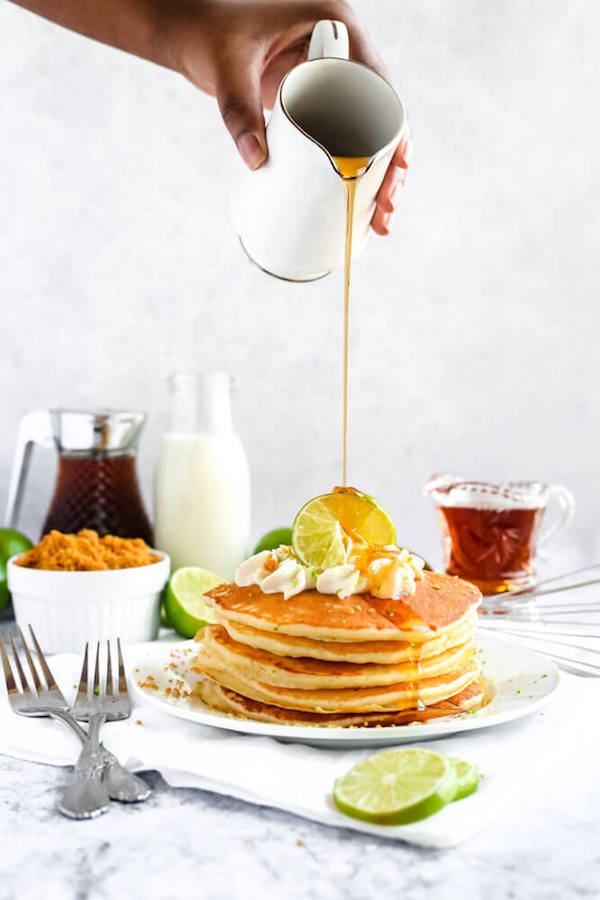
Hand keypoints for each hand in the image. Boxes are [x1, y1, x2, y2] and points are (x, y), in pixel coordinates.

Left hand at [165, 0, 410, 233]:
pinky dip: (359, 172)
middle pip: (382, 117)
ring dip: (382, 178)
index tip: (396, 167)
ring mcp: (333, 80)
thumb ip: (238, 109)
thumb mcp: (228, 69)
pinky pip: (348, 138)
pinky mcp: (319, 102)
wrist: (194, 34)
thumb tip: (257, 162)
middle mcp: (344, 50)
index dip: (394, 130)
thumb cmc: (211, 36)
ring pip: (370, 134)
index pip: (379, 84)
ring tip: (381, 220)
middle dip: (393, 167)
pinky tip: (365, 206)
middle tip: (386, 207)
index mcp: (336, 25)